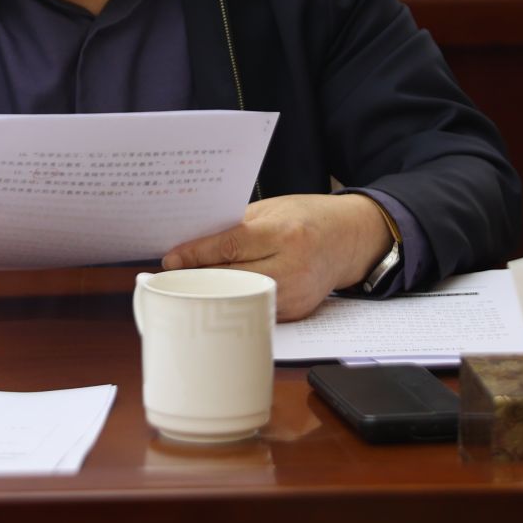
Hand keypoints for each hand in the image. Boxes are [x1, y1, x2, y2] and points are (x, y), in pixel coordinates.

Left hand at [162, 193, 391, 321]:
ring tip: (190, 287)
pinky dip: (234, 303)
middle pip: (231, 278)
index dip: (196, 254)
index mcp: (285, 234)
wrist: (351, 239)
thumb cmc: (308, 218)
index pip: (230, 246)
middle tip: (172, 277)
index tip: (171, 259)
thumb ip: (236, 226)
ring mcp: (296, 295)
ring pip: (240, 299)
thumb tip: (193, 244)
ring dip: (213, 294)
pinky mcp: (296, 312)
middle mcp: (292, 268)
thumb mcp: (272, 209)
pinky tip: (217, 297)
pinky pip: (255, 309)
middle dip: (198, 277)